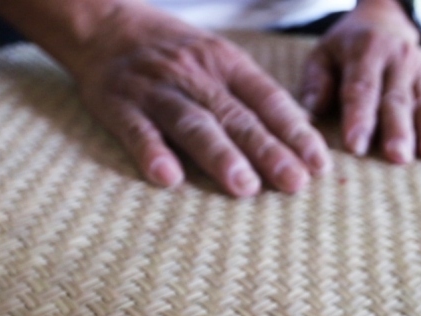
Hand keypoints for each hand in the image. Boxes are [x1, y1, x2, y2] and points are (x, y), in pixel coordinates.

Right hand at [71, 4, 331, 195]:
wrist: (102, 24)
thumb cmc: (172, 53)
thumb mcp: (216, 58)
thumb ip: (250, 95)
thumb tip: (299, 133)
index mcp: (224, 62)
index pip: (267, 99)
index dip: (294, 131)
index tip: (318, 164)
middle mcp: (194, 74)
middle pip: (236, 116)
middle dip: (268, 151)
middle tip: (295, 183)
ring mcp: (156, 90)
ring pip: (193, 124)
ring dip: (220, 156)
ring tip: (244, 186)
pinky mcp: (119, 106)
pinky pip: (137, 131)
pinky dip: (152, 153)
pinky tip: (169, 178)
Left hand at [299, 0, 420, 162]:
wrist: (384, 20)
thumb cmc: (347, 48)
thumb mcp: (323, 54)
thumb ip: (316, 82)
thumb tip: (309, 114)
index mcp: (366, 51)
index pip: (362, 88)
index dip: (359, 117)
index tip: (355, 145)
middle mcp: (399, 60)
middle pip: (398, 100)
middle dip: (398, 129)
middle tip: (397, 156)